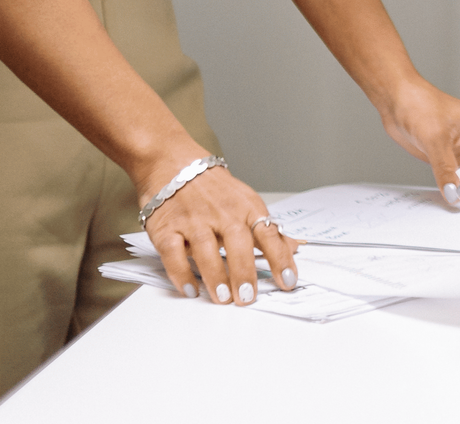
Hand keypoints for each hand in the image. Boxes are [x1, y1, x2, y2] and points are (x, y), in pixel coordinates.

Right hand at [140, 156, 298, 304]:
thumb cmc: (214, 187)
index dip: (280, 258)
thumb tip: (293, 247)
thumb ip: (265, 228)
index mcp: (247, 207)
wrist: (172, 162)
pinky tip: (190, 290)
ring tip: (223, 298)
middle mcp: (222, 212)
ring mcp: (193, 220)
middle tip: (247, 298)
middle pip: (238, 243)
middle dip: (244, 272)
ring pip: (206, 249)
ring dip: (215, 275)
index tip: (288, 281)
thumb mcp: (246, 201)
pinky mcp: (166, 228)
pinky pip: (173, 253)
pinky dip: (181, 273)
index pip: (269, 234)